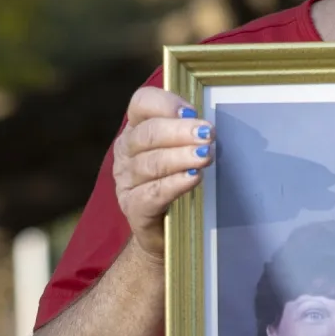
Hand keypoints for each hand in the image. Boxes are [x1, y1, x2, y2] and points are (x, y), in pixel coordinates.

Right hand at [113, 86, 213, 262]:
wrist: (167, 232)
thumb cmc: (178, 184)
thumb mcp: (181, 153)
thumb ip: (190, 134)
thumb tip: (209, 125)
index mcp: (136, 130)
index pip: (141, 103)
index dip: (166, 103)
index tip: (192, 111)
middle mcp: (125, 153)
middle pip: (147, 133)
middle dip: (180, 132)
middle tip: (208, 134)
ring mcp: (126, 181)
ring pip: (150, 163)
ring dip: (181, 157)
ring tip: (205, 156)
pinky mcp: (133, 208)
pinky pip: (152, 193)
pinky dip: (174, 184)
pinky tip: (193, 178)